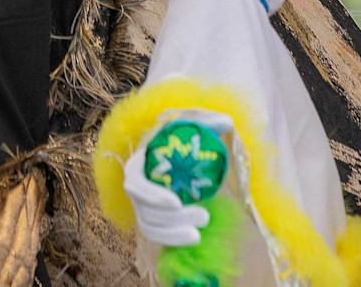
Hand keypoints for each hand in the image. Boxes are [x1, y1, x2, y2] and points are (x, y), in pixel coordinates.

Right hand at [123, 108, 236, 246]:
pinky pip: (157, 235)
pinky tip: (195, 238)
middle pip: (145, 210)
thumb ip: (205, 121)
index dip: (152, 196)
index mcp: (138, 163)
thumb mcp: (190, 125)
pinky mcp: (152, 219)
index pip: (135, 184)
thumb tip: (225, 121)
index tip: (177, 202)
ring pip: (149, 226)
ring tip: (199, 233)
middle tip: (204, 216)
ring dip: (173, 234)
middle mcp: (136, 187)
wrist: (181, 156)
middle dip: (173, 220)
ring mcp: (142, 205)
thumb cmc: (181, 139)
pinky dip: (172, 240)